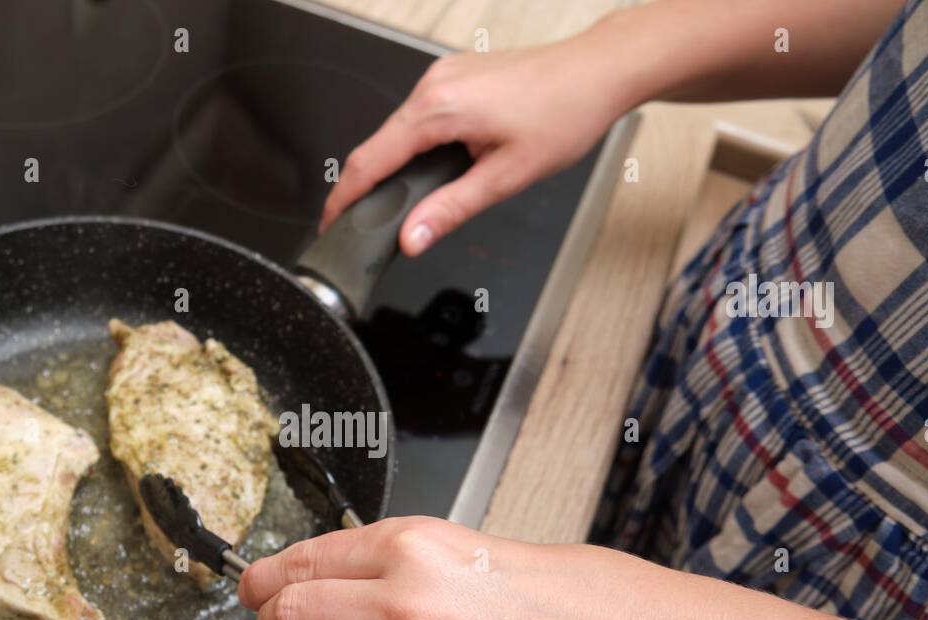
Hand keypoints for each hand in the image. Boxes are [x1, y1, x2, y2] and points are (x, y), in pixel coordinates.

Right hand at [319, 30, 631, 256]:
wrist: (597, 71)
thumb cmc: (564, 114)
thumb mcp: (506, 177)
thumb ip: (451, 210)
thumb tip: (412, 238)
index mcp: (437, 109)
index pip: (369, 160)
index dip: (344, 198)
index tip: (330, 223)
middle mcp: (432, 85)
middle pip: (378, 145)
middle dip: (367, 188)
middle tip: (362, 226)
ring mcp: (443, 77)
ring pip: (399, 131)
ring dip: (396, 167)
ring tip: (403, 205)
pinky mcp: (455, 77)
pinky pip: (420, 117)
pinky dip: (416, 146)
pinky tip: (435, 169)